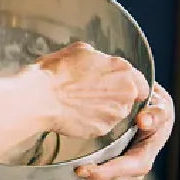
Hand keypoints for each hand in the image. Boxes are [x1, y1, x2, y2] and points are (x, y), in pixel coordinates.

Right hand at [34, 42, 148, 140]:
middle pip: (128, 98)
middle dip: (113, 96)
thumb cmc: (55, 72)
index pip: (140, 82)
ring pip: (115, 112)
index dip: (126, 84)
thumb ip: (99, 58)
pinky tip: (74, 113)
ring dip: (102, 109)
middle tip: (90, 93)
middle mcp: (126, 92)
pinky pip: (101, 125)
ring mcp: (115, 113)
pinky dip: (91, 121)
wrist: (39, 98)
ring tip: (78, 103)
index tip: (113, 85)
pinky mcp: (103, 129)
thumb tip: (99, 61)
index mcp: (123, 69)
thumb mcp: (79, 50)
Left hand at [36, 82, 174, 179]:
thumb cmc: (154, 111)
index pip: (125, 169)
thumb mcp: (160, 110)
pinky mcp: (103, 177)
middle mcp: (129, 174)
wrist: (149, 117)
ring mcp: (115, 178)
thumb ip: (156, 114)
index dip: (105, 172)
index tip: (82, 171)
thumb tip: (144, 119)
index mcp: (142, 158)